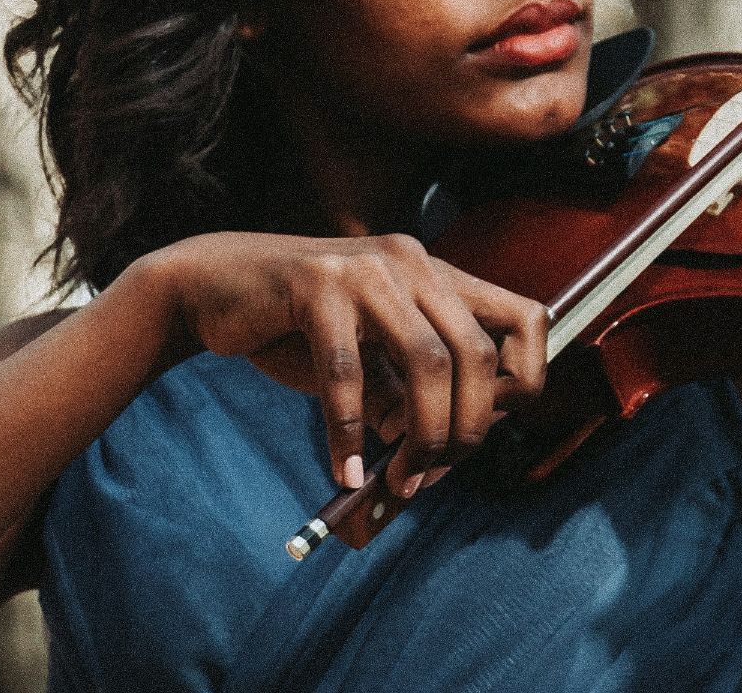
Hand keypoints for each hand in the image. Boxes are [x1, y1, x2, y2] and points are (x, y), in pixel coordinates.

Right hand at [133, 232, 546, 494]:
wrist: (213, 287)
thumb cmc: (298, 330)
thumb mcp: (371, 361)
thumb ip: (411, 393)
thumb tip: (444, 455)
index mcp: (438, 275)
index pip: (528, 319)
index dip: (523, 381)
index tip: (483, 427)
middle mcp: (414, 262)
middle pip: (478, 355)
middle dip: (464, 430)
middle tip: (430, 474)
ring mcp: (367, 268)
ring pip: (427, 363)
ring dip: (420, 436)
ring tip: (397, 480)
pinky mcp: (315, 284)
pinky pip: (347, 373)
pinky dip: (349, 433)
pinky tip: (344, 471)